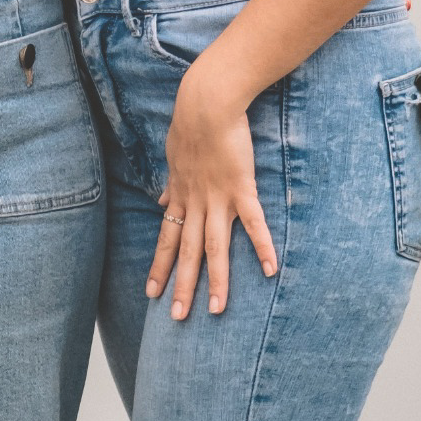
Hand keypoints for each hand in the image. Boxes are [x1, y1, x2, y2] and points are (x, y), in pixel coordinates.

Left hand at [148, 64, 278, 319]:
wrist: (206, 103)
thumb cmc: (191, 126)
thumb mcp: (173, 159)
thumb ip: (171, 186)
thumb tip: (161, 202)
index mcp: (180, 196)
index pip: (166, 239)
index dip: (158, 266)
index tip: (150, 293)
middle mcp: (195, 203)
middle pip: (187, 252)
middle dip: (182, 286)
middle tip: (177, 317)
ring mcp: (217, 198)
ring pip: (215, 247)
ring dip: (215, 280)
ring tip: (216, 310)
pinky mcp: (241, 188)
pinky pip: (253, 223)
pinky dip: (261, 246)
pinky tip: (269, 270)